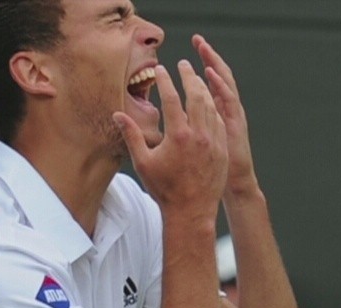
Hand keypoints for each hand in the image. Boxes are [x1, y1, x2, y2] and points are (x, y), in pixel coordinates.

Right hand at [114, 61, 227, 217]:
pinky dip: (213, 108)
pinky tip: (208, 103)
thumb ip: (132, 135)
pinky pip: (219, 121)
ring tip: (196, 79)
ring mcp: (214, 141)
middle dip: (189, 76)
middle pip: (196, 95)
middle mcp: (199, 135)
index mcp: (178, 136)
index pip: (172, 98)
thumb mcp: (143, 163)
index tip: (162, 69)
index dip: (166, 81)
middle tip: (184, 64)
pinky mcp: (223, 149)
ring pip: (211, 106)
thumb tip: (118, 114)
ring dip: (203, 89)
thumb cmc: (164, 189)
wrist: (191, 211)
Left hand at [191, 35, 257, 198]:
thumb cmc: (205, 173)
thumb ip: (186, 130)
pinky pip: (228, 102)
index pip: (204, 87)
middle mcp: (221, 115)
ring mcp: (229, 119)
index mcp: (212, 117)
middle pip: (217, 79)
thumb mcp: (196, 149)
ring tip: (205, 51)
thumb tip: (163, 119)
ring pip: (225, 86)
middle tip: (198, 40)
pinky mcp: (234, 126)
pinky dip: (221, 87)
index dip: (195, 70)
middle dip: (209, 59)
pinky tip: (212, 76)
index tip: (184, 55)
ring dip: (216, 67)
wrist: (220, 192)